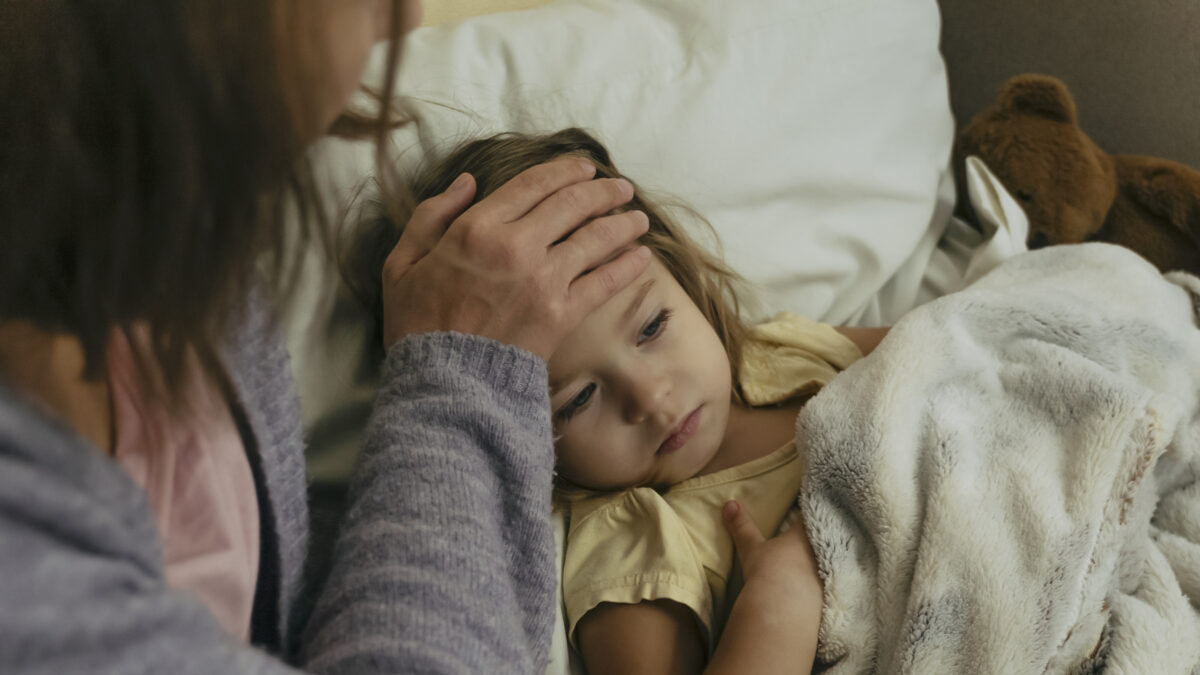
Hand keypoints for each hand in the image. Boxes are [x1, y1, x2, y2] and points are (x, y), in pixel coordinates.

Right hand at [381, 158, 651, 358]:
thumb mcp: (403, 262)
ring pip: (594, 237)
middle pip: (572, 204)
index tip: (585, 168)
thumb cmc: (417, 325)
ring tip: (638, 218)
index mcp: (476, 228)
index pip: (532, 184)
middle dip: (603, 191)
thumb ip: (432, 215)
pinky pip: (603, 281)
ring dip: (622, 223)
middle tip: (621, 188)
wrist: (443, 383)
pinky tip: (642, 256)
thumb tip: (468, 182)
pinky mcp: (562, 313)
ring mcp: (542, 279)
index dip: (564, 171)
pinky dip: (627, 265)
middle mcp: (515, 245)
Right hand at [722, 500, 822, 603]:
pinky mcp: (831, 598)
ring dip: (827, 565)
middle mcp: (823, 553)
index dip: (810, 515)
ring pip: (833, 564)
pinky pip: (831, 589)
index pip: (811, 519)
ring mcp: (830, 576)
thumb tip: (729, 503)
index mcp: (805, 536)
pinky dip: (826, 589)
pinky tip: (821, 595)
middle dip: (823, 540)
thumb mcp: (752, 548)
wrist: (783, 611)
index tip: (810, 514)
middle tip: (819, 540)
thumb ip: (742, 526)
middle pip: (827, 540)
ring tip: (821, 568)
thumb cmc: (769, 571)